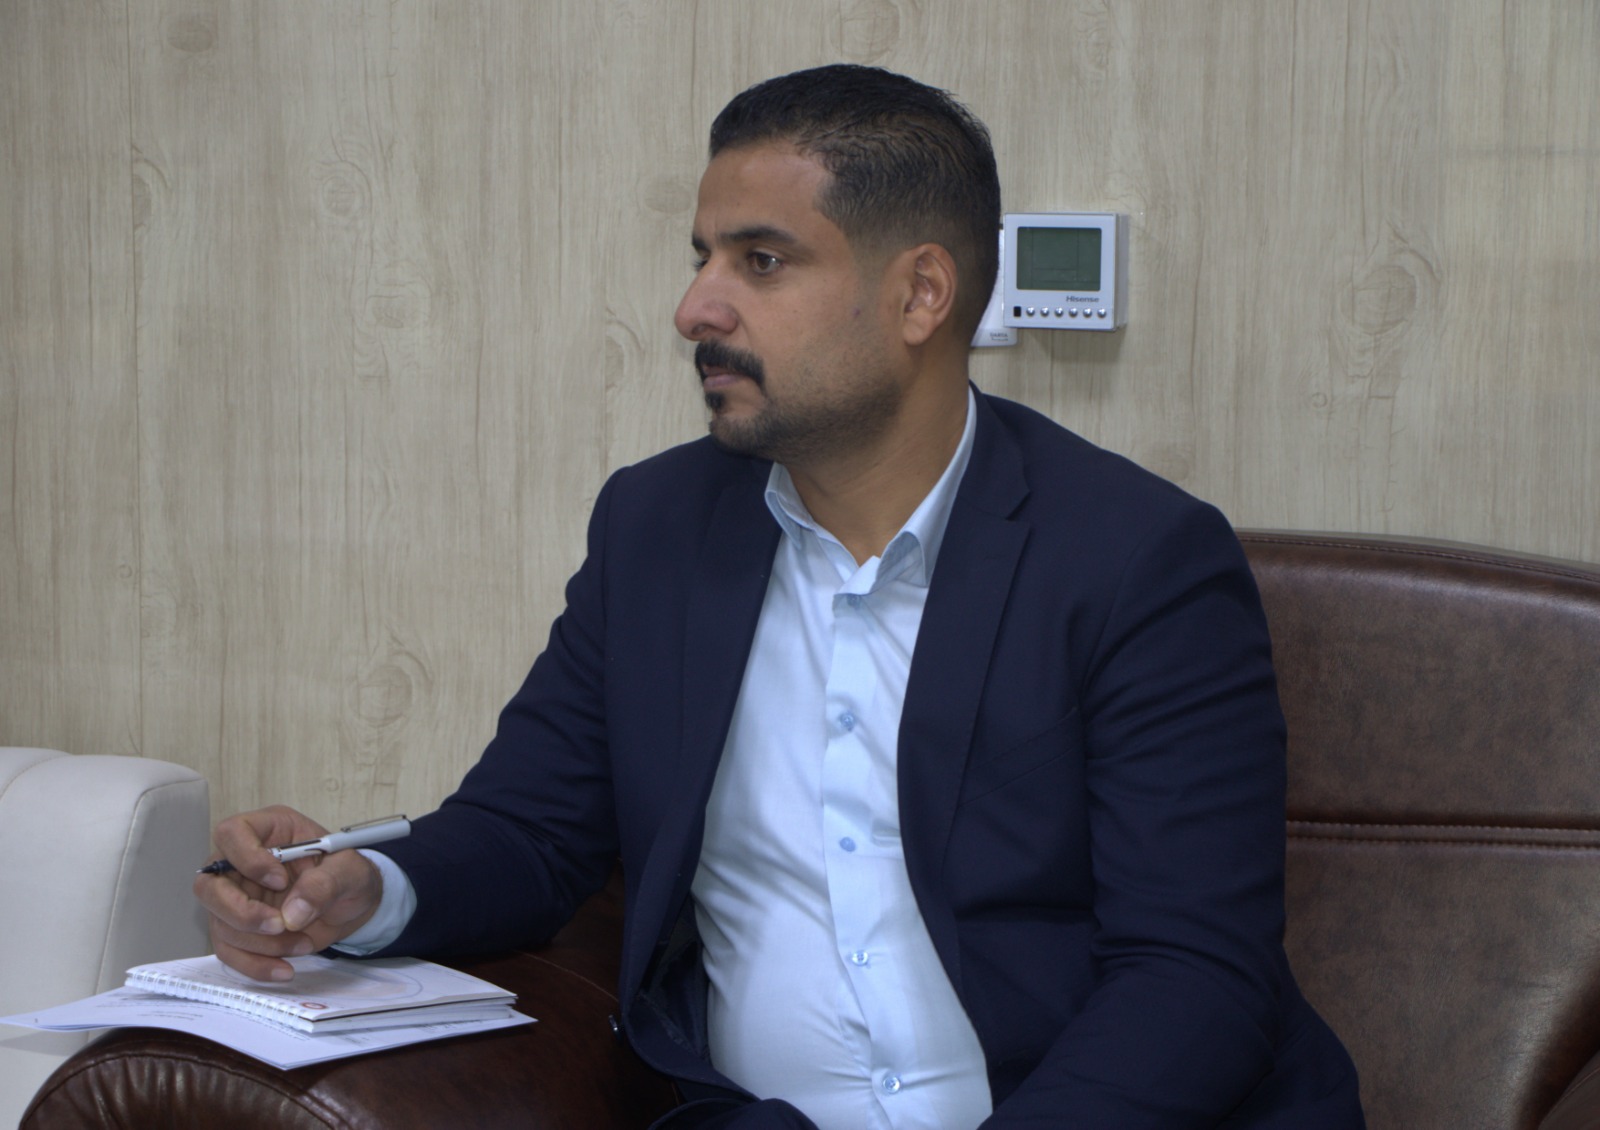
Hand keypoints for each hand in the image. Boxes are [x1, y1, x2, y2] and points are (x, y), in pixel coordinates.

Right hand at [194, 804, 383, 981]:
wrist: (351, 905)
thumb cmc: (347, 876)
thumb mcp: (351, 871)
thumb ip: (326, 884)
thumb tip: (293, 914)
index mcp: (268, 830)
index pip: (232, 833)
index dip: (248, 859)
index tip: (280, 881)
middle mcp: (242, 862)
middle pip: (209, 885)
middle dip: (241, 912)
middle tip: (280, 925)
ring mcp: (236, 896)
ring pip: (219, 923)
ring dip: (259, 943)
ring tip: (302, 943)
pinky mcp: (239, 928)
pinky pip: (229, 950)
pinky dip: (254, 964)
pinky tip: (283, 969)